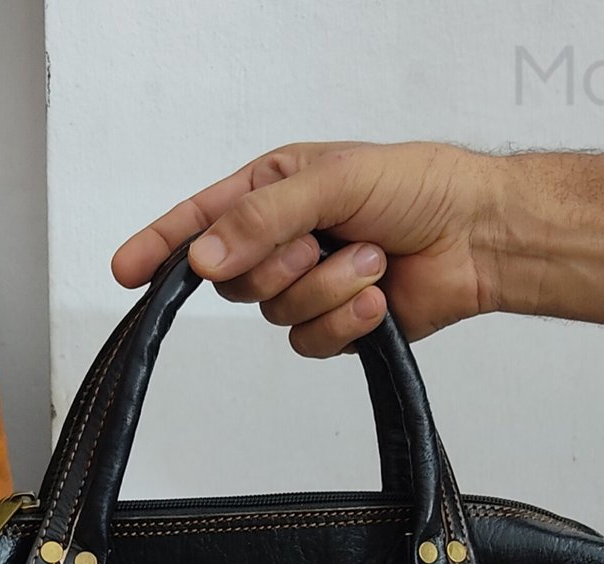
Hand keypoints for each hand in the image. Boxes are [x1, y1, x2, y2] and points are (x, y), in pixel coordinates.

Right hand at [113, 142, 501, 356]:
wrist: (479, 237)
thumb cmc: (419, 187)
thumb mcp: (332, 181)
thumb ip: (262, 218)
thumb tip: (204, 255)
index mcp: (273, 193)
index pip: (199, 223)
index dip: (160, 247)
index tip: (125, 271)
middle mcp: (283, 241)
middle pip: (235, 279)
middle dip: (282, 265)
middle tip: (324, 241)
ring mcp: (308, 287)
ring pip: (276, 314)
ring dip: (328, 289)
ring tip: (372, 260)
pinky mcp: (336, 327)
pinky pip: (311, 342)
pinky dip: (346, 322)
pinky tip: (378, 299)